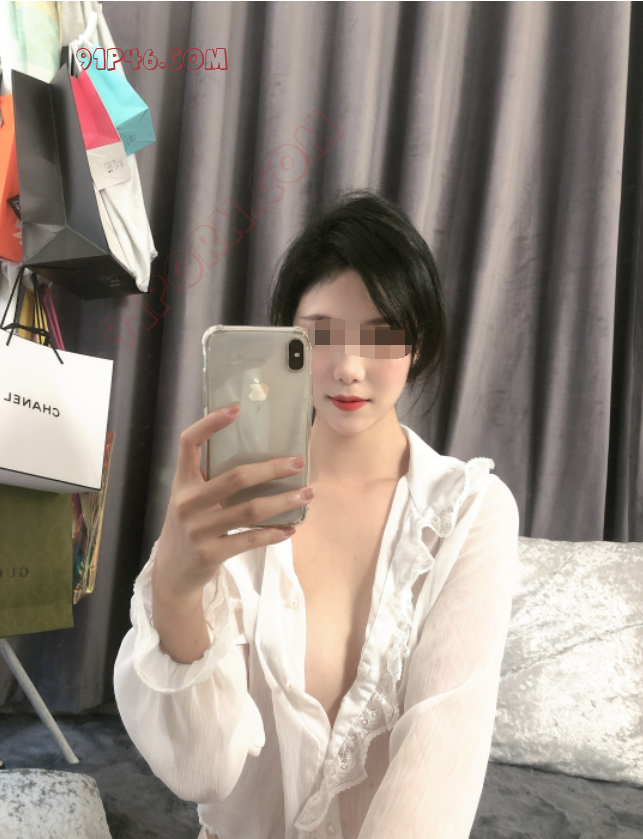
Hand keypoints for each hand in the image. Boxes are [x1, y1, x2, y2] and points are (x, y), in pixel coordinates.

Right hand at [152, 403, 311, 600]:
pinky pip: (250, 540)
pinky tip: (290, 529)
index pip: (189, 443)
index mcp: (182, 482)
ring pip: (250, 509)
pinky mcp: (210, 553)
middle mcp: (187, 503)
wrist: (172, 573)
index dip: (210, 423)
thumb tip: (260, 456)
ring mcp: (198, 529)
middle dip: (272, 468)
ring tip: (307, 494)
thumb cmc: (190, 526)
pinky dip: (274, 534)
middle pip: (236, 477)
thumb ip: (211, 480)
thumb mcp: (190, 499)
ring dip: (284, 501)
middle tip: (299, 463)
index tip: (237, 408)